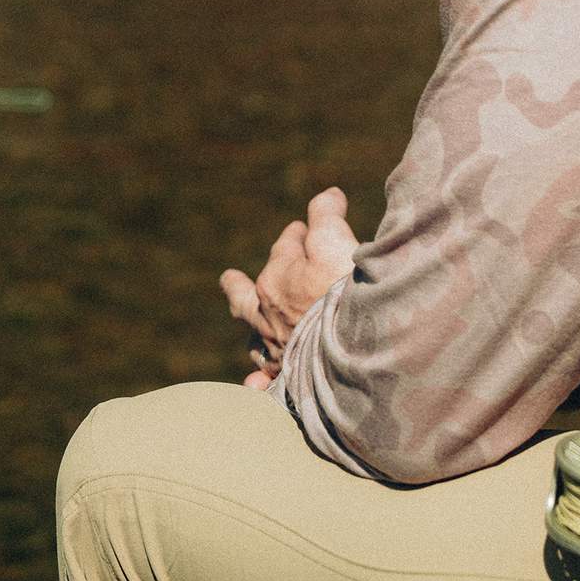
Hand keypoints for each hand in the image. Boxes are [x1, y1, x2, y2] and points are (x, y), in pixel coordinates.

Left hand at [220, 186, 359, 389]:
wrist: (350, 348)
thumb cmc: (343, 290)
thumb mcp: (335, 240)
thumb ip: (326, 215)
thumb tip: (326, 194)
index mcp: (276, 278)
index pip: (286, 246)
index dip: (299, 233)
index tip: (306, 228)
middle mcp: (267, 314)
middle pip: (248, 294)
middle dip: (240, 284)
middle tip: (228, 278)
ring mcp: (275, 347)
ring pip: (254, 336)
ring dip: (251, 329)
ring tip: (248, 330)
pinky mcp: (287, 377)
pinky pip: (266, 378)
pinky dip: (259, 379)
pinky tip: (253, 386)